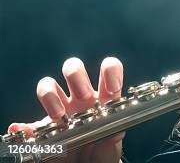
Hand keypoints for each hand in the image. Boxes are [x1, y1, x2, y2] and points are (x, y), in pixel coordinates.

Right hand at [8, 57, 124, 162]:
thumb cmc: (103, 152)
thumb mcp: (111, 147)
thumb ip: (113, 139)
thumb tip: (113, 134)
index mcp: (103, 98)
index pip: (109, 70)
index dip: (110, 70)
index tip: (113, 87)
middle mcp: (81, 98)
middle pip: (74, 70)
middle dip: (77, 77)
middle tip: (83, 96)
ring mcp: (61, 109)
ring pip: (49, 85)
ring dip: (49, 95)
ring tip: (58, 115)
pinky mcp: (43, 128)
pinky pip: (28, 124)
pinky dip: (24, 127)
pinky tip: (25, 131)